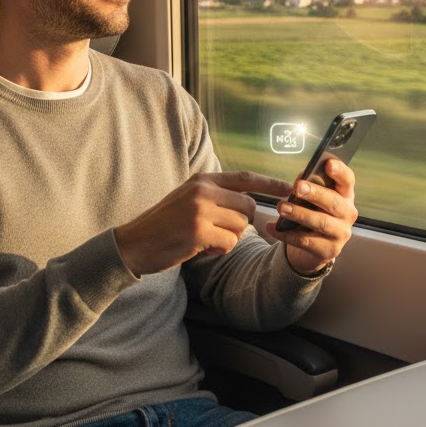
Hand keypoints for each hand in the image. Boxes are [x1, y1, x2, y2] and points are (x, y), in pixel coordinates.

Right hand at [114, 171, 289, 275]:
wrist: (134, 243)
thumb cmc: (165, 224)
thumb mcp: (189, 198)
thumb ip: (216, 195)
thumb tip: (248, 202)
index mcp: (203, 179)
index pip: (246, 177)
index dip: (270, 183)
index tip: (290, 188)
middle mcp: (203, 190)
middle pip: (248, 206)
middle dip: (242, 222)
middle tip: (220, 230)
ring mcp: (200, 210)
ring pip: (240, 225)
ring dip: (229, 238)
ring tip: (205, 238)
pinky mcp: (198, 231)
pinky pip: (229, 242)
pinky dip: (220, 249)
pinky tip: (201, 247)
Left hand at [267, 159, 357, 275]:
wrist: (315, 247)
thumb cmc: (314, 213)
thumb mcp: (314, 199)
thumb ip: (310, 188)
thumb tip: (300, 180)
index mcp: (345, 195)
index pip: (348, 180)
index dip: (340, 172)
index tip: (328, 164)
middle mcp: (348, 214)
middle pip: (334, 202)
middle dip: (315, 193)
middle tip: (297, 187)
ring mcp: (341, 234)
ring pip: (321, 223)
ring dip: (300, 214)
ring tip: (281, 207)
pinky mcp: (329, 251)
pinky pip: (306, 242)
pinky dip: (286, 234)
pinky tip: (272, 227)